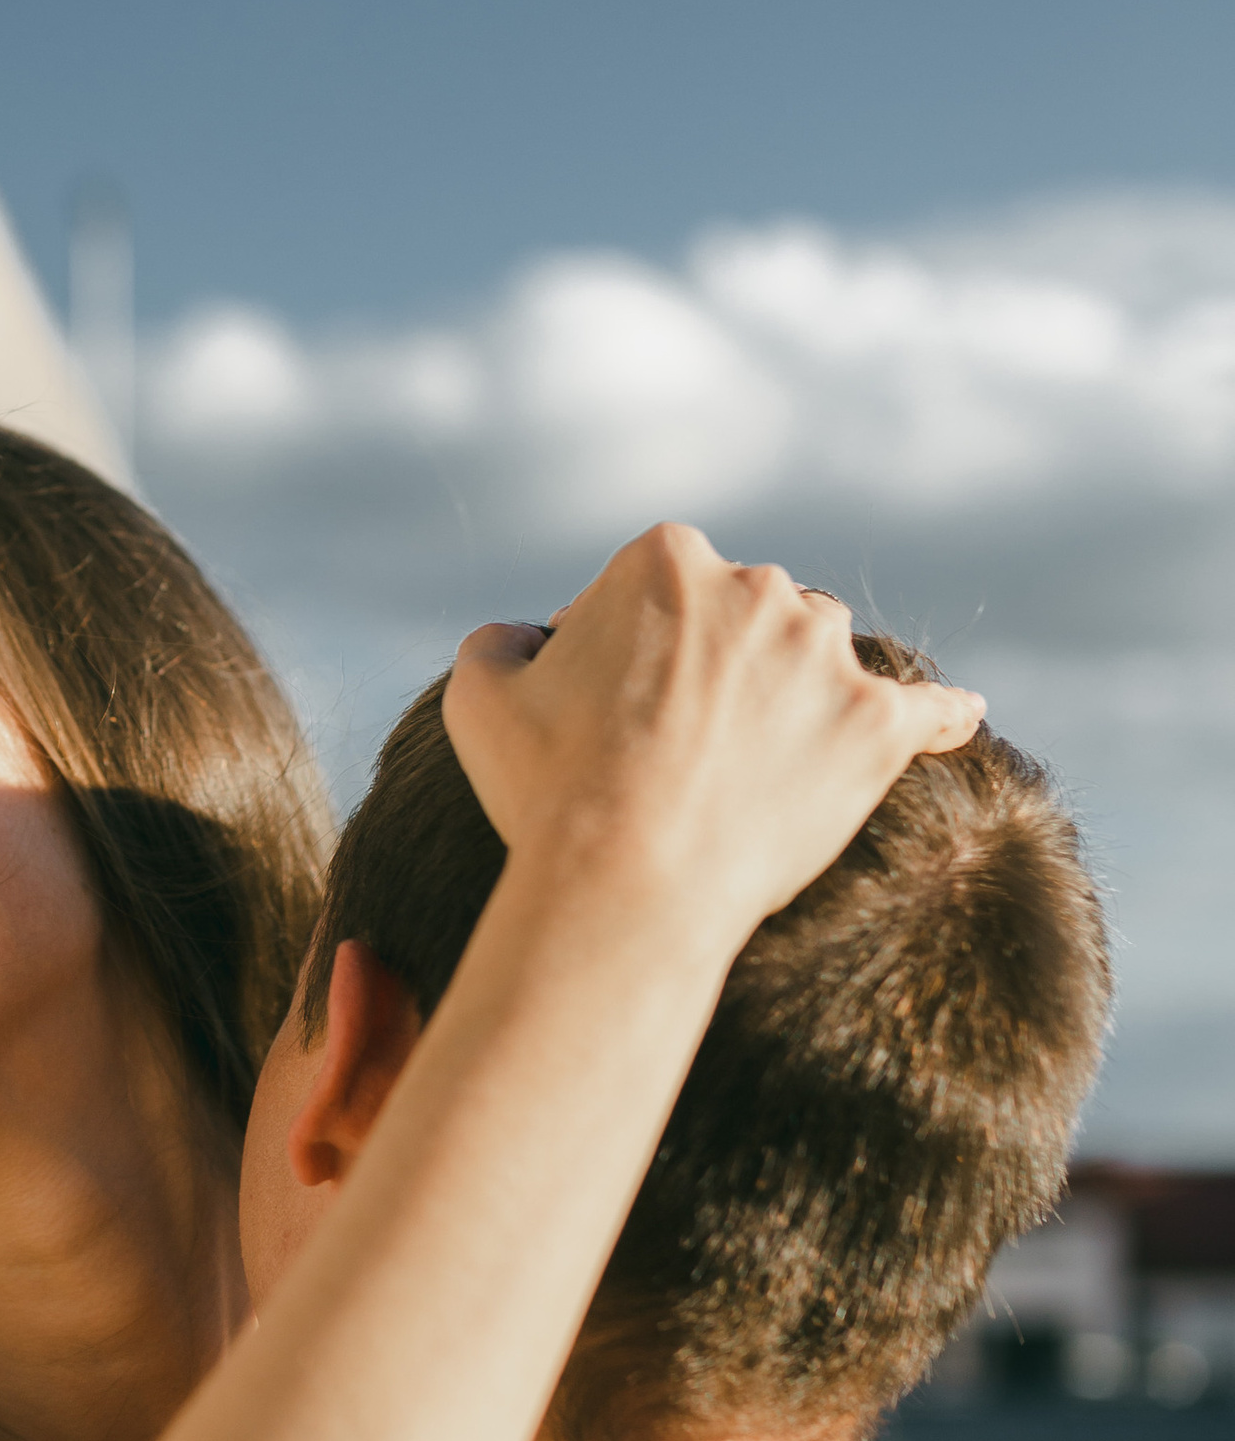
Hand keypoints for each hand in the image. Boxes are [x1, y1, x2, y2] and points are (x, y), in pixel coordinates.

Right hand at [442, 525, 984, 946]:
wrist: (627, 881)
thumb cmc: (548, 790)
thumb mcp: (481, 696)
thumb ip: (497, 641)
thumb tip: (522, 636)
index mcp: (664, 559)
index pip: (658, 585)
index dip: (630, 646)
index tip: (612, 711)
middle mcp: (757, 586)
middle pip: (748, 611)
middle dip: (722, 662)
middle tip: (684, 746)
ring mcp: (825, 655)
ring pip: (826, 653)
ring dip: (806, 687)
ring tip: (778, 754)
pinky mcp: (876, 725)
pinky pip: (928, 710)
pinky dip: (942, 716)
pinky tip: (960, 719)